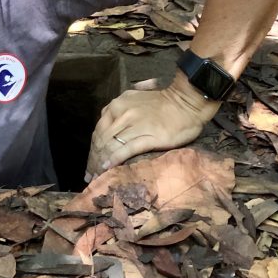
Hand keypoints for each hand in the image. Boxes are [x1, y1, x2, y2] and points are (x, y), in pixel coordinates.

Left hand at [85, 74, 218, 179]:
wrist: (188, 102)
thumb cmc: (164, 104)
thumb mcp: (135, 100)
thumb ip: (120, 110)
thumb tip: (109, 123)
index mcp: (117, 105)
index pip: (98, 131)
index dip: (92, 149)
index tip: (90, 164)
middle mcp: (122, 113)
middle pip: (102, 141)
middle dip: (93, 160)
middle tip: (89, 175)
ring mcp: (135, 125)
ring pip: (111, 146)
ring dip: (100, 163)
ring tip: (96, 177)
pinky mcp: (148, 136)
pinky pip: (126, 149)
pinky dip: (114, 160)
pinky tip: (107, 168)